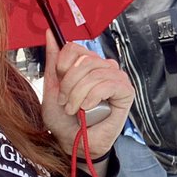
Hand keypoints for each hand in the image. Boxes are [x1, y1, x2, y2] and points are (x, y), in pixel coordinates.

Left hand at [42, 30, 133, 158]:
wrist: (74, 142)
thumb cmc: (64, 119)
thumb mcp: (53, 87)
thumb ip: (53, 61)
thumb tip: (50, 34)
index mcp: (86, 64)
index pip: (75, 48)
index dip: (63, 64)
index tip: (59, 83)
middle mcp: (103, 67)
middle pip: (84, 60)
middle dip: (70, 85)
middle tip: (66, 102)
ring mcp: (116, 78)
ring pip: (95, 73)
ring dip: (79, 95)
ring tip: (75, 110)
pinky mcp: (126, 91)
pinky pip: (108, 84)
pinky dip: (93, 97)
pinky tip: (89, 108)